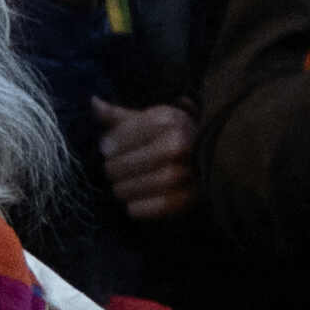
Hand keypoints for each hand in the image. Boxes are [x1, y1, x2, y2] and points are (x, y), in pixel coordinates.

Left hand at [98, 100, 197, 224]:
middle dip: (113, 168)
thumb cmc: (175, 134)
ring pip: (136, 187)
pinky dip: (137, 207)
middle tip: (111, 170)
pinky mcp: (188, 198)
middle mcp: (178, 145)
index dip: (110, 144)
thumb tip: (93, 102)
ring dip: (122, 189)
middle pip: (126, 164)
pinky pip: (151, 207)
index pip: (124, 135)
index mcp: (168, 121)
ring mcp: (185, 173)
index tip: (106, 149)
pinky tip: (133, 201)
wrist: (216, 155)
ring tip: (120, 186)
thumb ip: (120, 115)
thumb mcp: (151, 118)